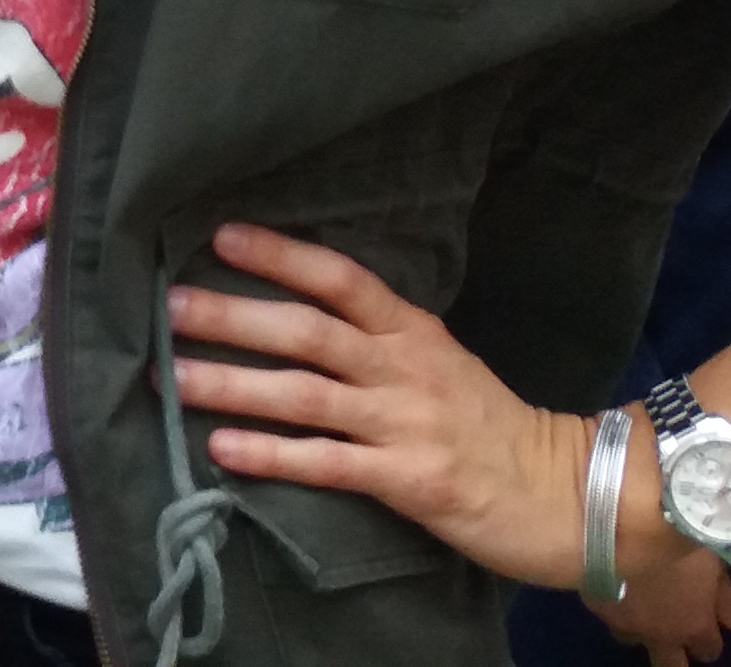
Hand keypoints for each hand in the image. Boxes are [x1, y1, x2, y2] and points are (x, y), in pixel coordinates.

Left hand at [164, 222, 587, 588]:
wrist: (562, 492)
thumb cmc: (486, 423)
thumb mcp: (436, 360)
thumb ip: (373, 336)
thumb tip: (289, 307)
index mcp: (410, 331)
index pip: (340, 279)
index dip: (281, 255)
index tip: (220, 236)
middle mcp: (403, 368)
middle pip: (307, 332)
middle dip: (233, 317)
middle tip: (168, 306)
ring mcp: (404, 424)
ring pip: (305, 395)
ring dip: (233, 384)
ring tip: (171, 378)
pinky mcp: (408, 480)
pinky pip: (326, 463)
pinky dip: (271, 454)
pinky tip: (222, 450)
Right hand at [591, 543, 730, 665]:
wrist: (622, 526)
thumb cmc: (680, 542)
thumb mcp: (714, 567)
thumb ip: (727, 601)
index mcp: (693, 626)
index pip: (708, 651)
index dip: (709, 641)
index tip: (707, 627)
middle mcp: (658, 634)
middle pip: (668, 665)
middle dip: (674, 657)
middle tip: (674, 638)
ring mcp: (624, 623)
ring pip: (632, 640)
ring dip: (641, 628)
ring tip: (642, 607)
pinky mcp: (596, 606)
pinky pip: (608, 614)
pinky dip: (616, 605)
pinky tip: (616, 586)